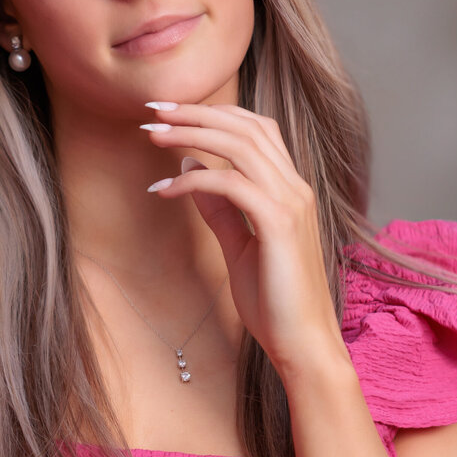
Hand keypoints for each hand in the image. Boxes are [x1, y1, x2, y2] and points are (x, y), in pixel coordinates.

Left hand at [142, 102, 341, 375]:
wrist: (304, 344)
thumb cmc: (275, 302)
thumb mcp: (240, 246)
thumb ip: (219, 207)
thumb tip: (190, 167)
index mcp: (290, 189)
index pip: (256, 129)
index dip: (214, 113)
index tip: (170, 114)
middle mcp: (295, 188)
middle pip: (245, 126)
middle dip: (196, 113)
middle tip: (153, 112)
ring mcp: (291, 203)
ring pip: (239, 146)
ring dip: (191, 134)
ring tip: (153, 136)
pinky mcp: (279, 224)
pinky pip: (231, 184)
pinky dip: (194, 181)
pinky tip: (164, 190)